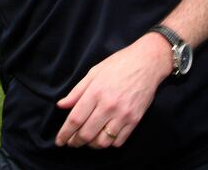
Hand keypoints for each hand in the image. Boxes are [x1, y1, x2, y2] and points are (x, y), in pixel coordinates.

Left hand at [55, 33, 171, 148]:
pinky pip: (119, 141)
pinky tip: (105, 136)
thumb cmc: (119, 64)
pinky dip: (109, 143)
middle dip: (76, 142)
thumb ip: (77, 91)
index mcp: (96, 92)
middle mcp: (109, 105)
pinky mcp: (135, 119)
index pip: (75, 119)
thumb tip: (62, 105)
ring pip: (103, 142)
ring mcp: (123, 114)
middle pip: (87, 134)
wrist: (147, 62)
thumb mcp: (94, 72)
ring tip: (89, 140)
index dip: (65, 133)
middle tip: (72, 142)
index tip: (60, 141)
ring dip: (92, 145)